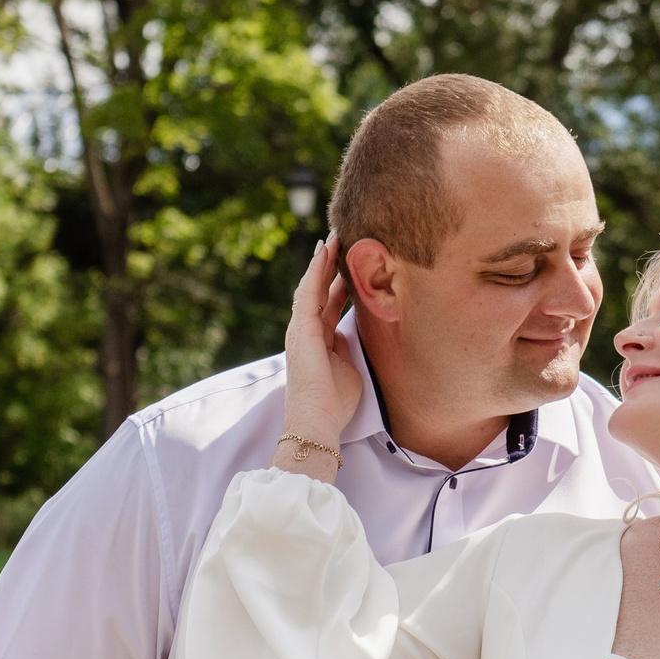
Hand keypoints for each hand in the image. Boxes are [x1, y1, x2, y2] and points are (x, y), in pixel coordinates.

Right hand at [280, 236, 361, 473]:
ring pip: (312, 286)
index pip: (329, 303)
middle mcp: (307, 331)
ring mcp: (301, 328)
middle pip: (319, 289)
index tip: (350, 265)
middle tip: (342, 239)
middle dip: (330, 265)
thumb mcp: (349, 367)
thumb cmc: (335, 403)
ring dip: (322, 261)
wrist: (318, 421)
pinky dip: (316, 271)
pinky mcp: (301, 329)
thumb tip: (358, 331)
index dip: (339, 282)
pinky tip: (323, 252)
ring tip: (333, 237)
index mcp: (320, 340)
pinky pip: (308, 293)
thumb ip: (350, 346)